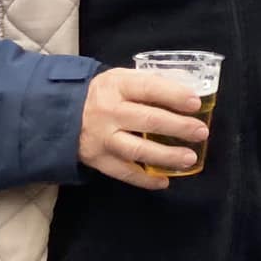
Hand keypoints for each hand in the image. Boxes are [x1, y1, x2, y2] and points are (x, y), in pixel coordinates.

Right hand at [78, 68, 207, 189]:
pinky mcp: (96, 159)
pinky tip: (164, 181)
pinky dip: (145, 180)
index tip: (196, 103)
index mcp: (116, 86)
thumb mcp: (121, 78)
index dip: (174, 95)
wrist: (59, 113)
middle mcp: (108, 112)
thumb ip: (151, 81)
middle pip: (148, 120)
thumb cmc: (102, 94)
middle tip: (201, 132)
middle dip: (178, 127)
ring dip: (166, 156)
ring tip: (189, 158)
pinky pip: (123, 172)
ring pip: (137, 150)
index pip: (149, 88)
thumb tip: (189, 84)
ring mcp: (102, 137)